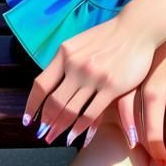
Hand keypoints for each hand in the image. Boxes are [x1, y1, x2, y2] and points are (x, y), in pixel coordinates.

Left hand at [24, 7, 157, 145]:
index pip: (41, 85)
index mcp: (65, 53)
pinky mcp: (112, 86)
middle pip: (54, 102)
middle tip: (41, 135)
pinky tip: (75, 135)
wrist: (138, 27)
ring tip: (54, 137)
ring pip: (70, 110)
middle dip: (46, 122)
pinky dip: (80, 128)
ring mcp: (94, 76)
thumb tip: (51, 83)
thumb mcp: (80, 42)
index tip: (28, 120)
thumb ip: (65, 60)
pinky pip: (90, 113)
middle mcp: (76, 65)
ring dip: (59, 127)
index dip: (32, 106)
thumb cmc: (109, 36)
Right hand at [116, 25, 165, 165]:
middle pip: (149, 134)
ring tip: (145, 152)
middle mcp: (150, 92)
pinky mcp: (120, 85)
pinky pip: (115, 112)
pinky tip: (124, 136)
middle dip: (155, 154)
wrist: (161, 36)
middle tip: (161, 164)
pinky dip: (118, 127)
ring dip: (137, 144)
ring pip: (131, 125)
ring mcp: (133, 88)